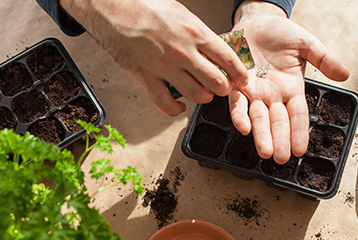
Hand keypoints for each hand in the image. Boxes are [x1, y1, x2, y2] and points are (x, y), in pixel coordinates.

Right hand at [60, 0, 248, 115]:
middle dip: (223, 88)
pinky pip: (166, 105)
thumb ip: (200, 35)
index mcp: (195, 32)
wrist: (113, 8)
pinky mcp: (146, 78)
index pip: (228, 59)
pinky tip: (180, 106)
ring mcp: (164, 67)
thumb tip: (216, 51)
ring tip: (202, 92)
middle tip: (222, 86)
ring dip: (203, 97)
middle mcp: (183, 52)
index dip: (239, 74)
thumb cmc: (146, 7)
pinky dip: (176, 109)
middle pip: (217, 82)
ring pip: (197, 95)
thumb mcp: (182, 13)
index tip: (243, 80)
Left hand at [230, 2, 348, 163]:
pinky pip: (237, 102)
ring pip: (258, 117)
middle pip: (278, 122)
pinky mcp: (237, 84)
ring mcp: (255, 92)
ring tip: (265, 151)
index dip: (299, 132)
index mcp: (292, 89)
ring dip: (261, 135)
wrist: (257, 21)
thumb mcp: (307, 44)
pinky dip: (239, 114)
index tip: (300, 150)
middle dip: (279, 140)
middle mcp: (273, 96)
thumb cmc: (281, 34)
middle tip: (280, 158)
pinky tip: (243, 127)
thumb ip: (324, 59)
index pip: (297, 116)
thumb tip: (345, 74)